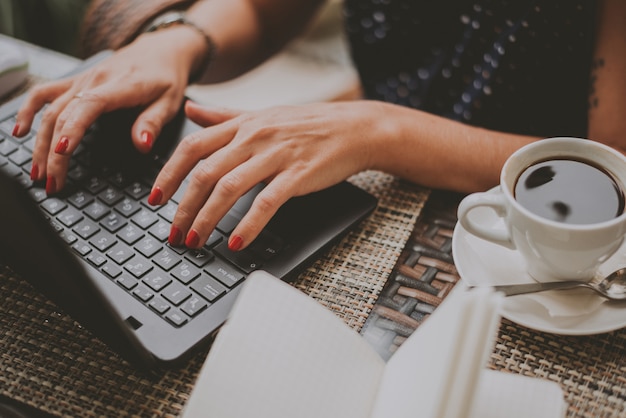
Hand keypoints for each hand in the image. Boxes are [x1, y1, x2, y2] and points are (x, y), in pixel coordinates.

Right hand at [13, 28, 200, 193]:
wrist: (160, 50)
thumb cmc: (167, 77)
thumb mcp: (170, 101)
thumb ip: (153, 122)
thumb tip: (142, 145)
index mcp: (120, 86)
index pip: (89, 106)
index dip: (73, 128)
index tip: (61, 151)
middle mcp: (95, 81)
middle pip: (64, 115)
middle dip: (54, 152)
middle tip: (53, 183)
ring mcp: (82, 80)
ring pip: (50, 110)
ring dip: (40, 142)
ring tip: (38, 172)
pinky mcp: (75, 82)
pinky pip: (44, 93)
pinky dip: (28, 110)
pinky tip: (19, 131)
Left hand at [149, 100, 380, 249]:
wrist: (354, 128)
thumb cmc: (308, 124)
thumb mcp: (262, 114)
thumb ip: (223, 116)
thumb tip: (190, 111)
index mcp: (242, 124)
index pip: (192, 147)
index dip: (168, 173)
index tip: (155, 199)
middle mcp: (254, 137)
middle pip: (205, 172)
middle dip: (183, 207)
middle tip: (173, 233)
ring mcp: (276, 156)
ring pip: (229, 187)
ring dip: (207, 218)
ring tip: (196, 241)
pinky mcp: (298, 175)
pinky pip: (267, 202)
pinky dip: (249, 224)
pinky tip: (237, 242)